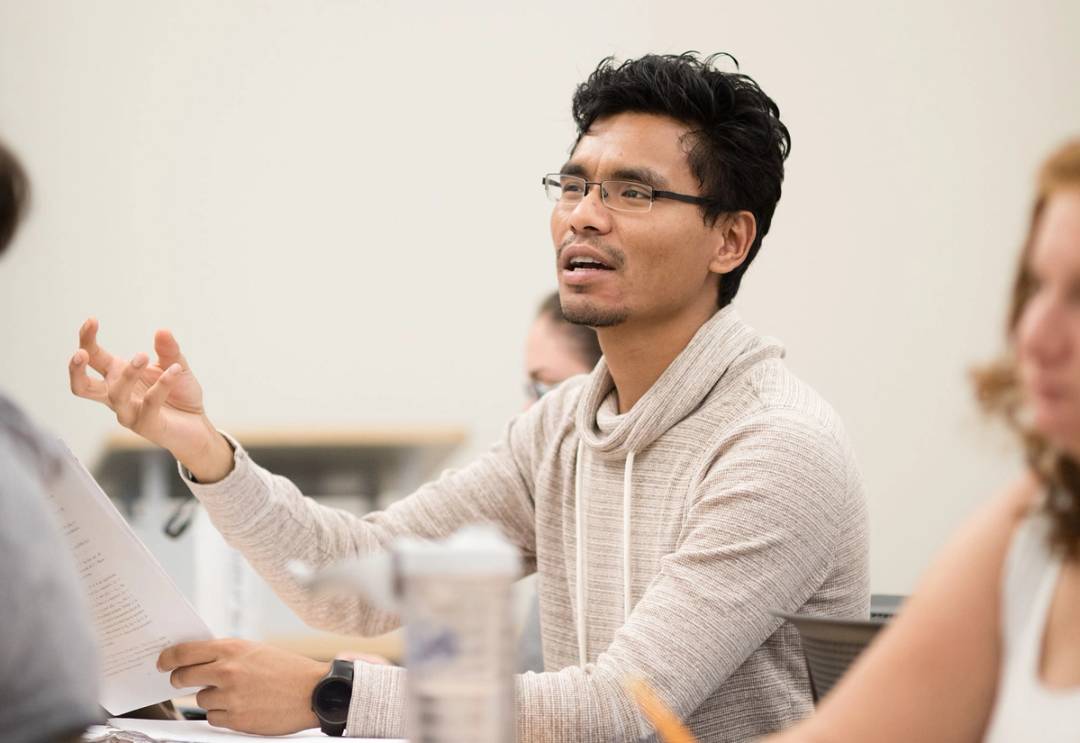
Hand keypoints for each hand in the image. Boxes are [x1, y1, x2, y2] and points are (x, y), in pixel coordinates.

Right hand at [68, 317, 232, 481]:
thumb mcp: (177, 365)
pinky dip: (162, 385)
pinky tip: (175, 371)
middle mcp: (117, 395)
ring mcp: (129, 413)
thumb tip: (162, 331)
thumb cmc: (180, 394)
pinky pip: (149, 404)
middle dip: (76, 370)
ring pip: (115, 394)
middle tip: (81, 353)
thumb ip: (168, 350)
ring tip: (143, 355)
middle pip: (83, 386)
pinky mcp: (146, 425)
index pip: (93, 357)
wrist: (198, 425)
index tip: (92, 320)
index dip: (87, 339)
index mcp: (118, 375)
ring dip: (128, 373)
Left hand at [158, 638, 328, 734]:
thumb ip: (227, 654)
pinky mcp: (235, 719)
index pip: (185, 652)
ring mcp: (229, 697)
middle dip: (179, 679)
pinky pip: (213, 717)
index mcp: (231, 649)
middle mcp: (227, 672)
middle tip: (181, 680)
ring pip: (200, 699)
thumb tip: (198, 660)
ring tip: (237, 693)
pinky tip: (242, 706)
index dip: (168, 658)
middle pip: (183, 677)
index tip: (162, 662)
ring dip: (211, 697)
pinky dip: (222, 713)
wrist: (313, 692)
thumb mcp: (256, 651)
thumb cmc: (288, 670)